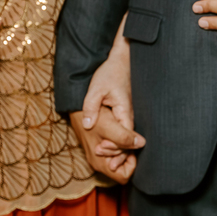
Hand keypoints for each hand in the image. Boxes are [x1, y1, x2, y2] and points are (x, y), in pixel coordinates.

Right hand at [70, 108, 140, 182]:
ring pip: (118, 158)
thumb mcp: (109, 127)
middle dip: (126, 152)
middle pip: (121, 167)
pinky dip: (117, 142)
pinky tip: (115, 130)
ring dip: (122, 146)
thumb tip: (141, 144)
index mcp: (100, 164)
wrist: (79, 108)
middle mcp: (98, 163)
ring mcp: (97, 156)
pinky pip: (113, 151)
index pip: (124, 176)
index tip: (130, 146)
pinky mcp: (97, 148)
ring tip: (118, 131)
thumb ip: (125, 138)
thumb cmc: (93, 118)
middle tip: (123, 136)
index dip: (131, 162)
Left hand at [79, 40, 142, 164]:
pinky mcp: (122, 115)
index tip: (100, 148)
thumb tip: (88, 125)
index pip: (125, 137)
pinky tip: (103, 144)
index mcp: (125, 111)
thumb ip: (91, 106)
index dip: (115, 147)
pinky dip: (115, 141)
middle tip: (97, 152)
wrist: (119, 63)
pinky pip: (122, 133)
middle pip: (127, 142)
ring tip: (98, 151)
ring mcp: (126, 116)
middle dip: (115, 152)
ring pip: (125, 139)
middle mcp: (128, 116)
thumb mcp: (96, 88)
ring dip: (114, 148)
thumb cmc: (109, 74)